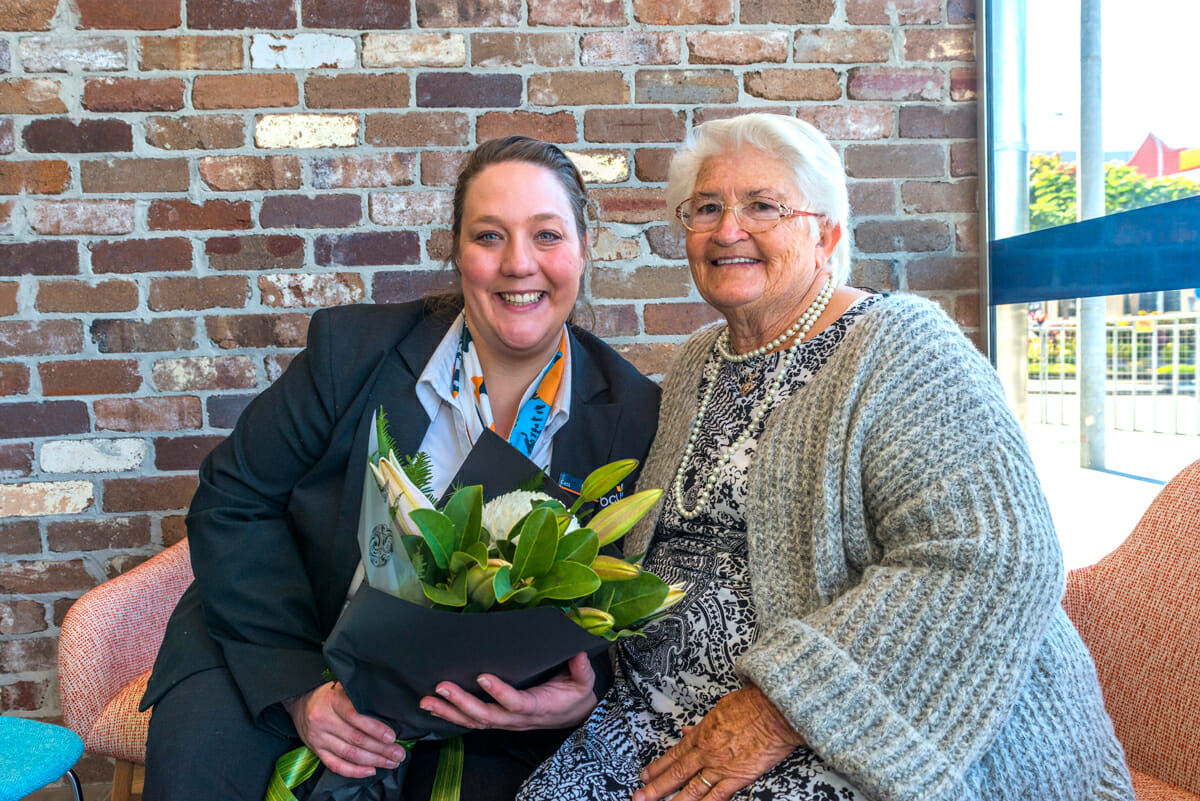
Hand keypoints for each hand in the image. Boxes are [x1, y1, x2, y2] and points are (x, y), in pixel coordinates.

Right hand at [283, 682, 406, 778]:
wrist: (300, 703)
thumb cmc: (329, 695)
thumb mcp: (342, 688)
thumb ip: (360, 697)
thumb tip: (389, 710)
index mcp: (333, 701)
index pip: (356, 716)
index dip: (375, 728)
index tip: (392, 736)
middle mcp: (324, 720)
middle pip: (356, 739)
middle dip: (381, 749)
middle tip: (399, 754)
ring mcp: (319, 738)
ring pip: (349, 754)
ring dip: (373, 761)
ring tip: (390, 763)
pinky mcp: (316, 750)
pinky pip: (336, 765)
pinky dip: (354, 771)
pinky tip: (370, 770)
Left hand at [419, 652, 597, 731]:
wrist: (573, 714)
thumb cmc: (575, 693)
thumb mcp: (584, 681)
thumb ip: (581, 669)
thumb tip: (577, 653)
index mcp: (538, 706)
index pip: (516, 703)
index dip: (500, 693)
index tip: (482, 677)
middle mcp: (517, 718)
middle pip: (486, 716)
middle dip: (461, 703)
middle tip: (440, 688)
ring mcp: (505, 721)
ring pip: (474, 721)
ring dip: (449, 712)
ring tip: (426, 701)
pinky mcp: (498, 719)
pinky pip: (472, 721)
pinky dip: (451, 715)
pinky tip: (433, 707)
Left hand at [633, 684, 804, 800]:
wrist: (776, 709)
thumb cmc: (752, 704)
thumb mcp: (719, 709)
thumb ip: (701, 725)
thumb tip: (686, 732)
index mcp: (702, 734)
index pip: (673, 755)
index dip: (657, 767)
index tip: (644, 776)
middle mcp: (707, 753)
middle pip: (676, 775)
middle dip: (656, 788)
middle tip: (639, 798)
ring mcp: (722, 767)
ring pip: (692, 790)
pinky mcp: (739, 777)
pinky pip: (718, 797)